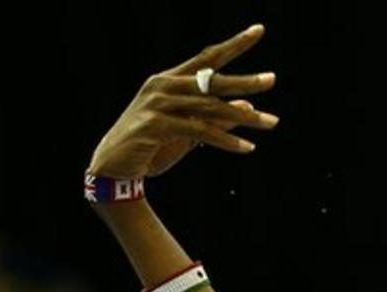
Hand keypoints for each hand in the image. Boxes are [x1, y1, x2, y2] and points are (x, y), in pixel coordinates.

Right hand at [86, 24, 279, 179]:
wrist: (114, 167)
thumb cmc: (152, 147)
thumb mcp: (189, 131)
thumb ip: (216, 118)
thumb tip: (248, 107)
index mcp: (170, 80)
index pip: (207, 58)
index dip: (234, 44)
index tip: (259, 30)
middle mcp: (163, 86)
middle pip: (212, 80)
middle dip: (244, 81)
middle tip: (272, 79)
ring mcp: (158, 104)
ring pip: (211, 107)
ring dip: (245, 117)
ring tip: (272, 122)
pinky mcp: (156, 125)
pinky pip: (200, 131)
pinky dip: (226, 140)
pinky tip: (248, 147)